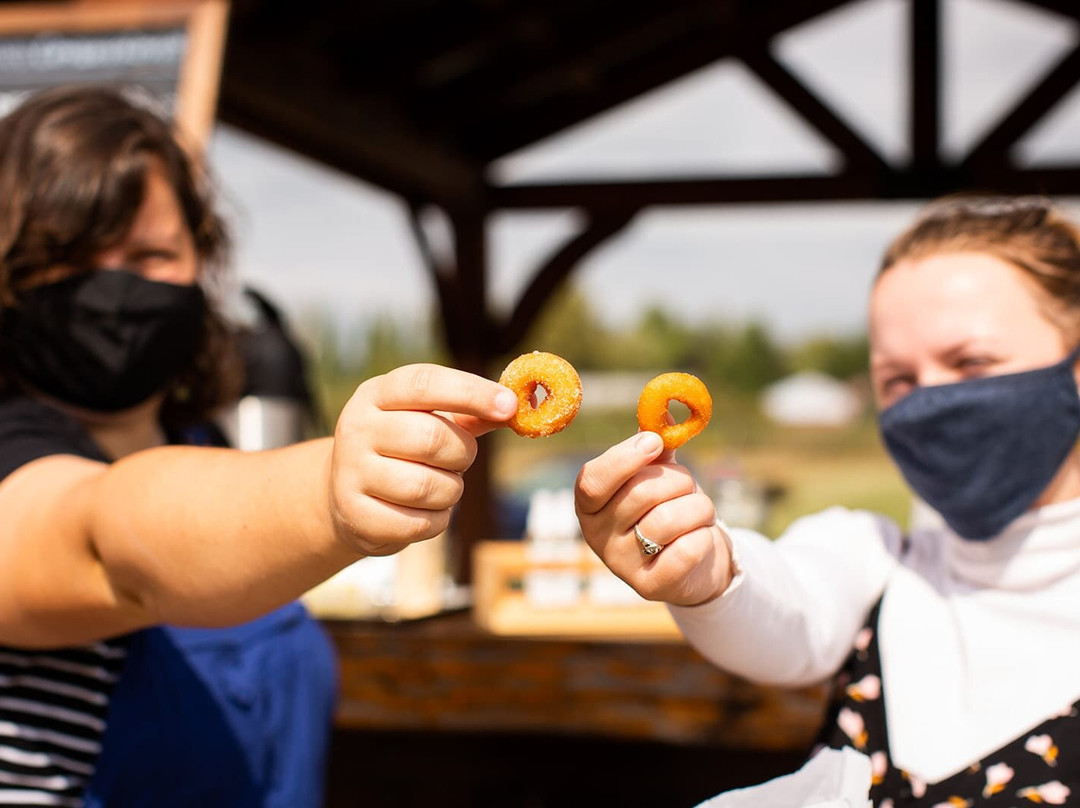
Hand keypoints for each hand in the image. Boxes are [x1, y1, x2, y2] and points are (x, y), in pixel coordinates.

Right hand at [329, 363, 516, 555]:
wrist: (345, 496)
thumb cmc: (401, 449)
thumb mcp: (425, 420)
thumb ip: (470, 413)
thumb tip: (518, 407)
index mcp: (376, 394)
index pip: (425, 383)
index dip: (471, 392)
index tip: (509, 406)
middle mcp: (357, 429)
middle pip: (432, 438)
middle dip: (463, 453)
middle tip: (462, 459)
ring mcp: (350, 473)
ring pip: (427, 486)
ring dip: (451, 490)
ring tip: (440, 486)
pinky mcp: (355, 516)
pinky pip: (419, 523)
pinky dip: (437, 520)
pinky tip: (424, 510)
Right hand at [575, 431, 733, 606]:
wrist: (693, 560)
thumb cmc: (670, 506)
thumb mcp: (659, 474)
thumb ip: (658, 443)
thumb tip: (664, 410)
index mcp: (590, 504)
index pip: (592, 480)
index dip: (625, 458)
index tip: (656, 442)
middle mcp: (597, 536)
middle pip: (640, 494)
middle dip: (678, 481)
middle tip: (688, 486)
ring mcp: (621, 565)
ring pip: (668, 520)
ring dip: (698, 507)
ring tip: (700, 512)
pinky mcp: (651, 587)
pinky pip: (687, 550)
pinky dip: (704, 536)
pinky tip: (701, 538)